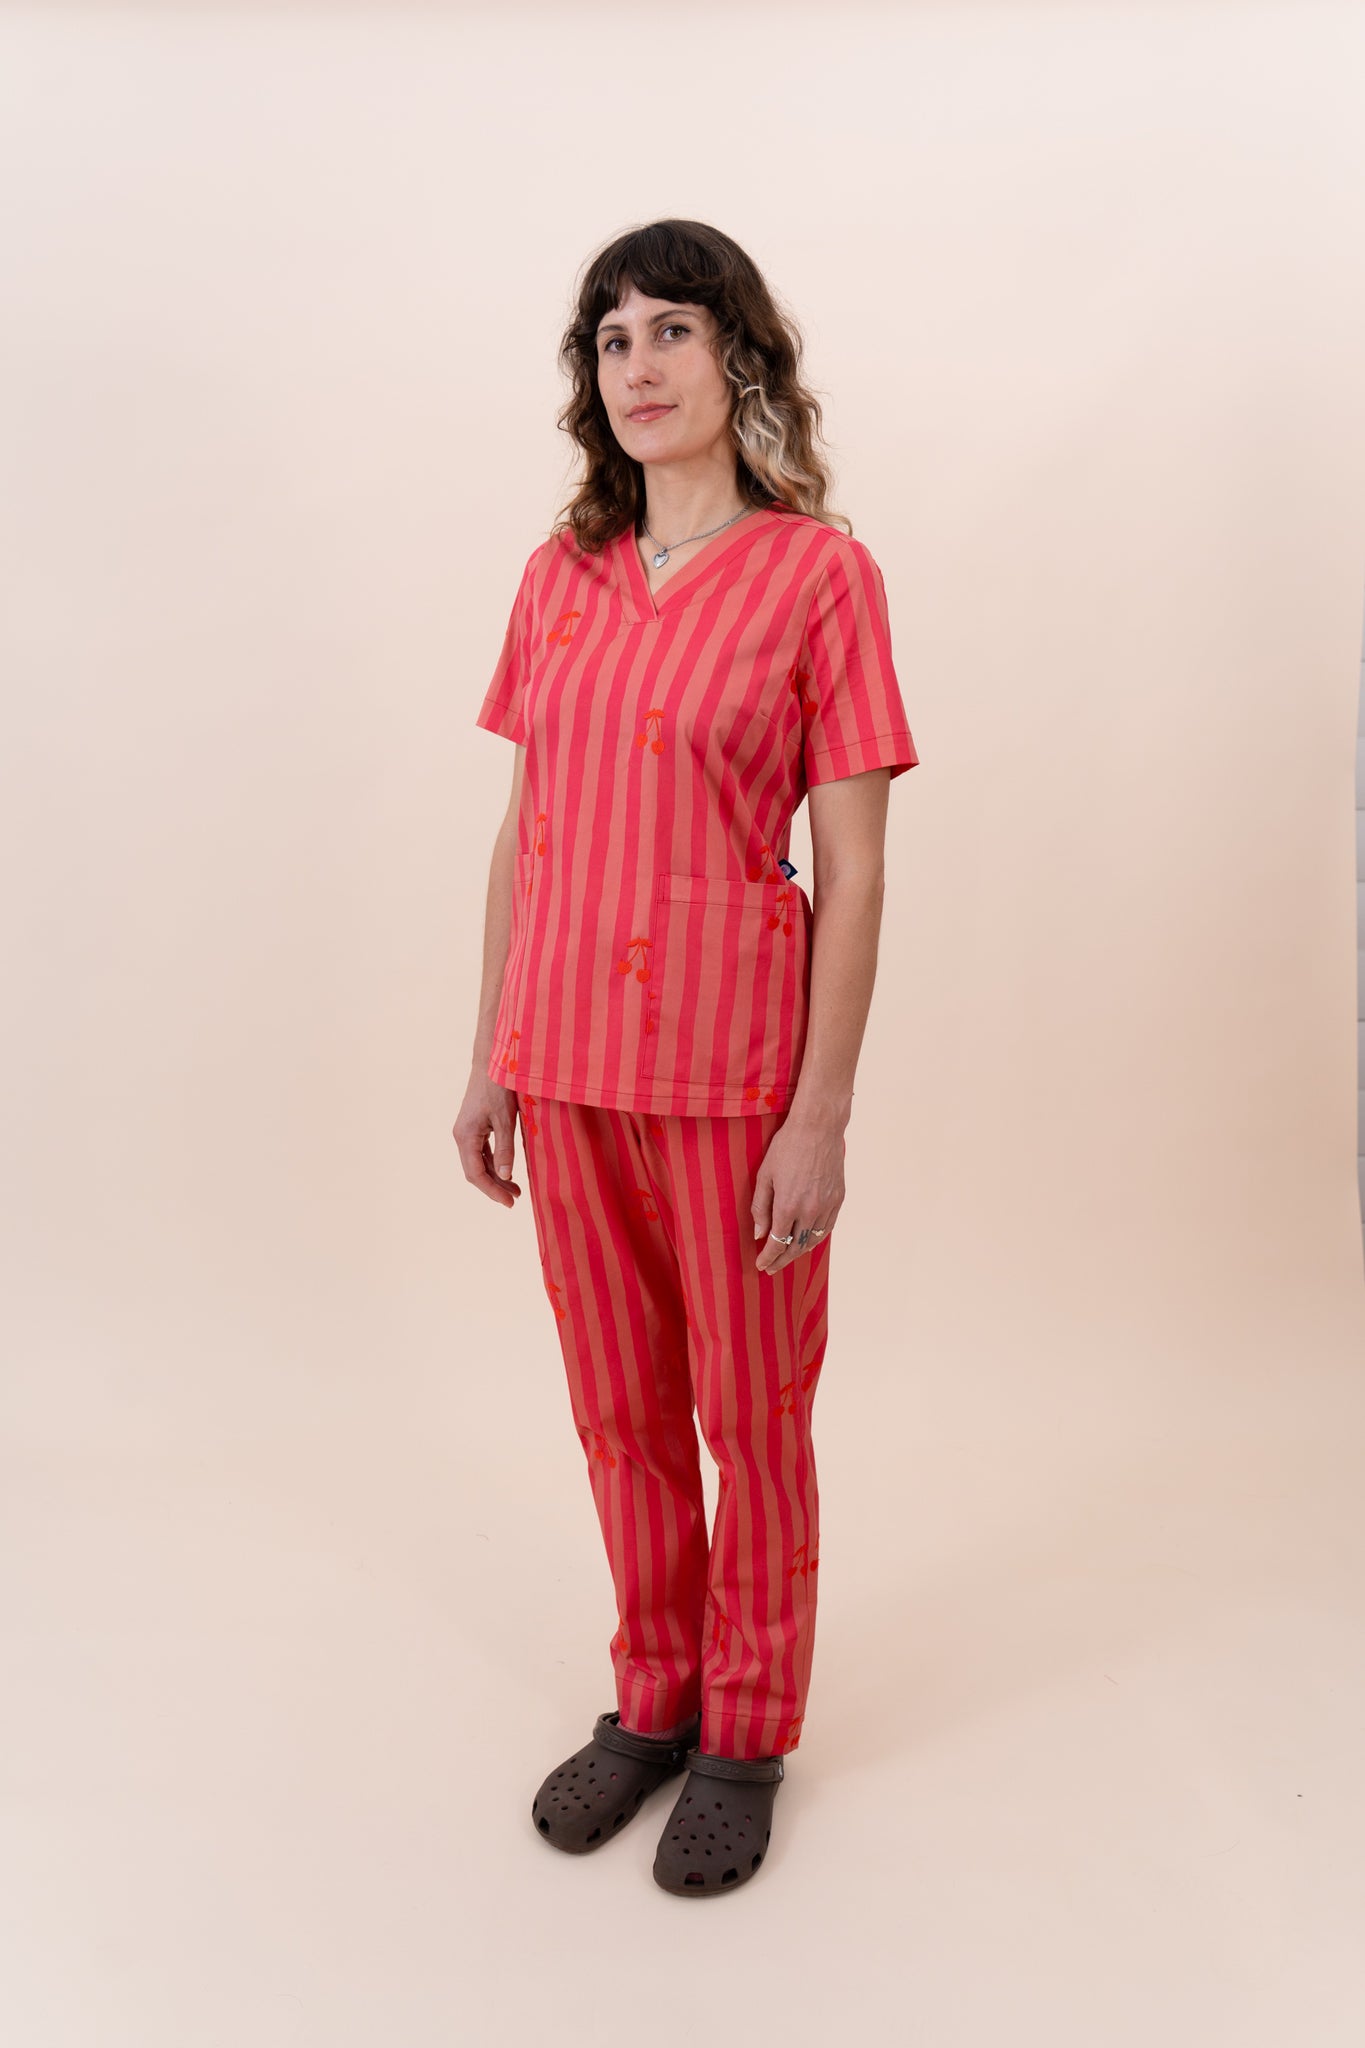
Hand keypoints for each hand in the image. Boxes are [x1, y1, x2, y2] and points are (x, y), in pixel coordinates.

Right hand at [453, 1074, 521, 1207]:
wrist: (490, 1061)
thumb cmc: (499, 1087)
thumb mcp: (506, 1119)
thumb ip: (505, 1149)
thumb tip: (506, 1176)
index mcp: (465, 1136)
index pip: (476, 1174)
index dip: (492, 1191)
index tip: (509, 1203)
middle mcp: (461, 1136)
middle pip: (474, 1171)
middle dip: (494, 1187)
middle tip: (515, 1199)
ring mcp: (466, 1131)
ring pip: (477, 1163)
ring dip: (495, 1177)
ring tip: (515, 1189)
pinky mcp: (473, 1126)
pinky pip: (480, 1152)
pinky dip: (493, 1163)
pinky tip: (506, 1170)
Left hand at [751, 1115, 844, 1274]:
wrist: (818, 1128)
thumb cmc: (787, 1147)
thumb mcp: (765, 1175)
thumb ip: (760, 1207)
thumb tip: (760, 1234)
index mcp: (787, 1205)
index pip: (777, 1243)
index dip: (768, 1257)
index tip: (760, 1265)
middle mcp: (809, 1211)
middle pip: (795, 1247)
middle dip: (782, 1260)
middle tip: (771, 1268)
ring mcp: (827, 1206)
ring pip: (812, 1241)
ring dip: (798, 1253)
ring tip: (787, 1257)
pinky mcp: (838, 1199)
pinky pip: (827, 1228)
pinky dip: (815, 1239)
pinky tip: (807, 1241)